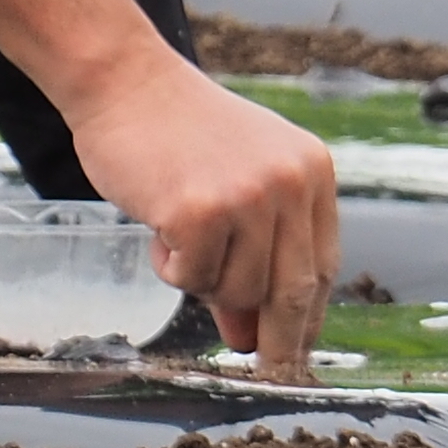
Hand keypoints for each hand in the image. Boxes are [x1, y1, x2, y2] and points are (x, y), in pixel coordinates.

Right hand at [67, 51, 339, 378]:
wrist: (125, 80)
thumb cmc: (176, 133)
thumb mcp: (232, 187)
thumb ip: (253, 256)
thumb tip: (250, 337)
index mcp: (311, 171)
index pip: (322, 265)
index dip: (309, 316)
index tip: (298, 349)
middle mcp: (290, 182)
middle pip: (294, 290)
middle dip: (278, 338)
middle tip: (263, 367)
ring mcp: (247, 196)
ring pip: (238, 290)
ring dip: (203, 281)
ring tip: (179, 235)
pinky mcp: (200, 211)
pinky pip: (192, 278)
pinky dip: (171, 267)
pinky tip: (159, 223)